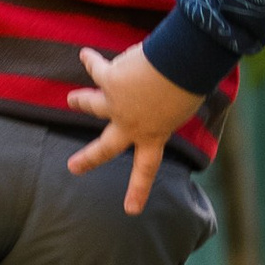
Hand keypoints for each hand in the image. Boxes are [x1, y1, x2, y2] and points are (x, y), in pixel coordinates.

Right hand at [66, 44, 205, 215]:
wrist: (180, 68)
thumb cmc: (192, 86)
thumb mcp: (185, 108)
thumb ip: (170, 110)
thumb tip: (161, 99)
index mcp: (155, 136)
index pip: (146, 170)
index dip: (137, 191)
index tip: (130, 210)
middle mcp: (131, 125)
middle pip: (105, 147)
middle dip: (88, 158)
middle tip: (72, 167)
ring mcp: (116, 104)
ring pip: (92, 104)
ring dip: (81, 101)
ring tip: (72, 100)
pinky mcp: (109, 81)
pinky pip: (97, 68)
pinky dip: (92, 60)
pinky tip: (86, 55)